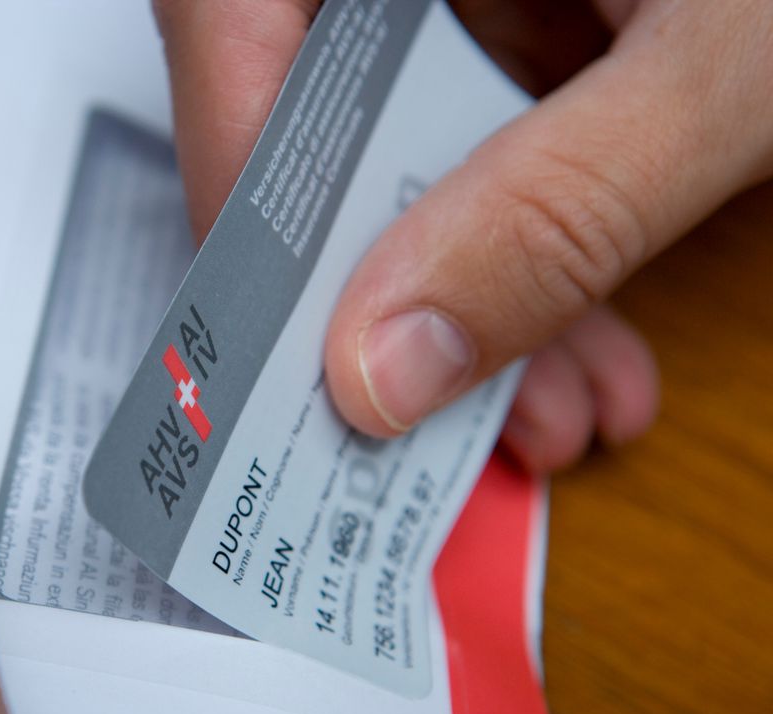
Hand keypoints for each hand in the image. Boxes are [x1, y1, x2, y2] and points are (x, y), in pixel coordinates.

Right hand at [154, 0, 772, 471]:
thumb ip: (556, 208)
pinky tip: (585, 339)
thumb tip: (388, 363)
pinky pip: (474, 153)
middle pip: (310, 116)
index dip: (248, 205)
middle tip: (432, 427)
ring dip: (472, 302)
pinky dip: (523, 259)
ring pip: (399, 153)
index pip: (236, 30)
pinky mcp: (523, 20)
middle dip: (390, 292)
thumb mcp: (730, 58)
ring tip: (551, 408)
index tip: (292, 358)